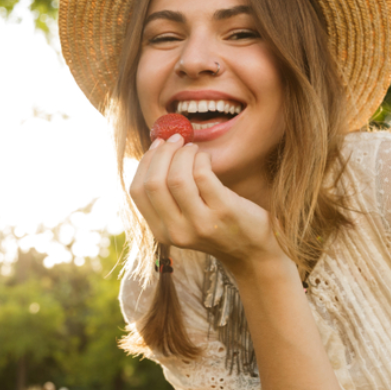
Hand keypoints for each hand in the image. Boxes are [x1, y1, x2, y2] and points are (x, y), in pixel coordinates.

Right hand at [129, 135, 281, 270]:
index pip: (137, 191)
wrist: (252, 250)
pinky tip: (206, 158)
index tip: (157, 146)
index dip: (145, 163)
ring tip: (193, 148)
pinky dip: (201, 158)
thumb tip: (156, 150)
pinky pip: (203, 174)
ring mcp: (200, 223)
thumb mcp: (185, 220)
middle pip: (154, 183)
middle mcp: (177, 232)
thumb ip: (168, 196)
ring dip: (183, 154)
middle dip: (162, 153)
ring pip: (177, 178)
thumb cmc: (218, 227)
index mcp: (162, 232)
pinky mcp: (223, 212)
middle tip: (176, 139)